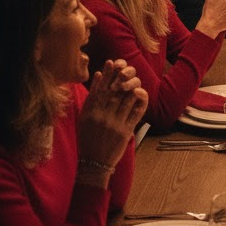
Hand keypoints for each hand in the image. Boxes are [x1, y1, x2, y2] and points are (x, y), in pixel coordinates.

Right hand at [78, 60, 147, 174]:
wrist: (94, 164)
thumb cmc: (88, 139)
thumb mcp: (84, 119)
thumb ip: (91, 99)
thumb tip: (98, 77)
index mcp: (90, 113)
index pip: (99, 89)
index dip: (106, 74)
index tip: (110, 62)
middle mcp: (102, 117)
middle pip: (113, 92)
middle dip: (120, 77)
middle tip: (124, 65)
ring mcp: (114, 124)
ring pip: (126, 100)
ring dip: (131, 87)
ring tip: (133, 78)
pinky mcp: (125, 132)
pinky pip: (136, 113)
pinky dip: (139, 102)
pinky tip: (141, 93)